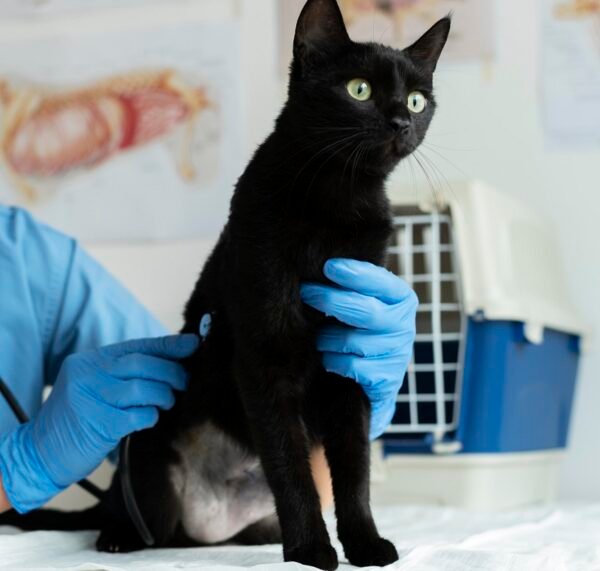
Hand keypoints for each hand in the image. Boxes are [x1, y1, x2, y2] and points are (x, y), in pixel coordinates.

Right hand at [0, 334, 197, 512]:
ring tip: (166, 402)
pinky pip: (137, 415)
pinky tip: (149, 419)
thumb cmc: (78, 419)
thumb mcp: (96, 386)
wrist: (38, 453)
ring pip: (143, 387)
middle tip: (185, 383)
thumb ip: (126, 373)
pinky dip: (151, 416)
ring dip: (164, 395)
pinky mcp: (96, 424)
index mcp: (91, 360)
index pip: (137, 346)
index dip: (169, 345)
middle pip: (142, 363)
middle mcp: (88, 374)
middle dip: (172, 372)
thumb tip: (173, 362)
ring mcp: (90, 398)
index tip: (194, 345)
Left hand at [300, 259, 416, 439]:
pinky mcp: (387, 380)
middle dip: (331, 300)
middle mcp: (405, 325)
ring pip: (352, 341)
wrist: (369, 382)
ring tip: (319, 337)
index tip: (328, 266)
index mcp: (401, 299)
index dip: (354, 274)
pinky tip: (329, 358)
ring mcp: (398, 355)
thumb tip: (319, 264)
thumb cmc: (358, 330)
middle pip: (365, 311)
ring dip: (327, 338)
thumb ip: (349, 286)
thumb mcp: (360, 303)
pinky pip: (351, 366)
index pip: (380, 282)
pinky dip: (333, 361)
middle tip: (306, 292)